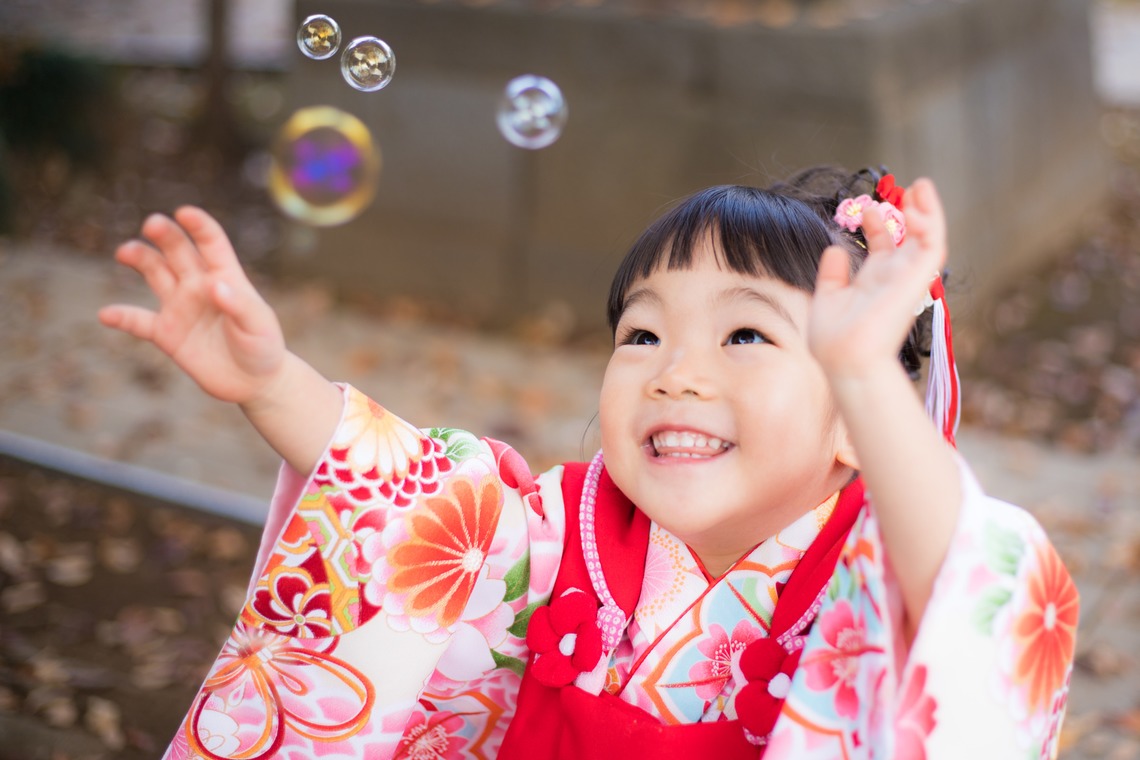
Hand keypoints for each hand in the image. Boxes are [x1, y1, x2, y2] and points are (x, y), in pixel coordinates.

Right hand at [99, 207, 286, 404]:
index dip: (199, 226)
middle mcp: (198, 285)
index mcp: (226, 277)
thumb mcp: (259, 325)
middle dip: (165, 235)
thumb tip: (215, 285)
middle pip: (177, 251)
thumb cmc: (263, 347)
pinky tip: (106, 315)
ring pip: (154, 273)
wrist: (253, 381)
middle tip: (153, 225)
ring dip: (140, 259)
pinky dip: (122, 317)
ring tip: (125, 252)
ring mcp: (180, 307)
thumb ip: (239, 305)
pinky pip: (139, 321)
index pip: (211, 243)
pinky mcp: (167, 333)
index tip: (185, 212)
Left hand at [808, 178, 946, 381]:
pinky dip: (929, 225)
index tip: (866, 209)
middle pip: (911, 239)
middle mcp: (893, 279)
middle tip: (909, 188)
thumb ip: (833, 274)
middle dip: (912, 212)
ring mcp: (906, 279)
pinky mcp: (917, 281)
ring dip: (929, 213)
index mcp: (873, 282)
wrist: (844, 359)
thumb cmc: (834, 339)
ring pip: (928, 239)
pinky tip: (916, 207)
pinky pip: (931, 248)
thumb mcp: (828, 298)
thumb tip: (834, 248)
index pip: (884, 247)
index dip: (877, 225)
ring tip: (922, 186)